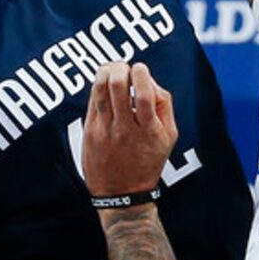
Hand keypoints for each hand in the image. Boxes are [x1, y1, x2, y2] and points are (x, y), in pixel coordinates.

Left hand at [83, 62, 177, 196]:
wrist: (121, 193)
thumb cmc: (148, 161)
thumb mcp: (168, 137)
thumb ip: (164, 104)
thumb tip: (149, 79)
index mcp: (148, 131)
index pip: (144, 96)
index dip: (141, 75)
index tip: (140, 68)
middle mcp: (125, 130)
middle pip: (117, 87)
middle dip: (120, 68)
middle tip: (123, 66)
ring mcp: (104, 131)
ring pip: (99, 91)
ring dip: (105, 72)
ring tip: (112, 68)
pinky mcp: (90, 132)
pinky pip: (92, 100)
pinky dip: (98, 86)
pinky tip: (104, 83)